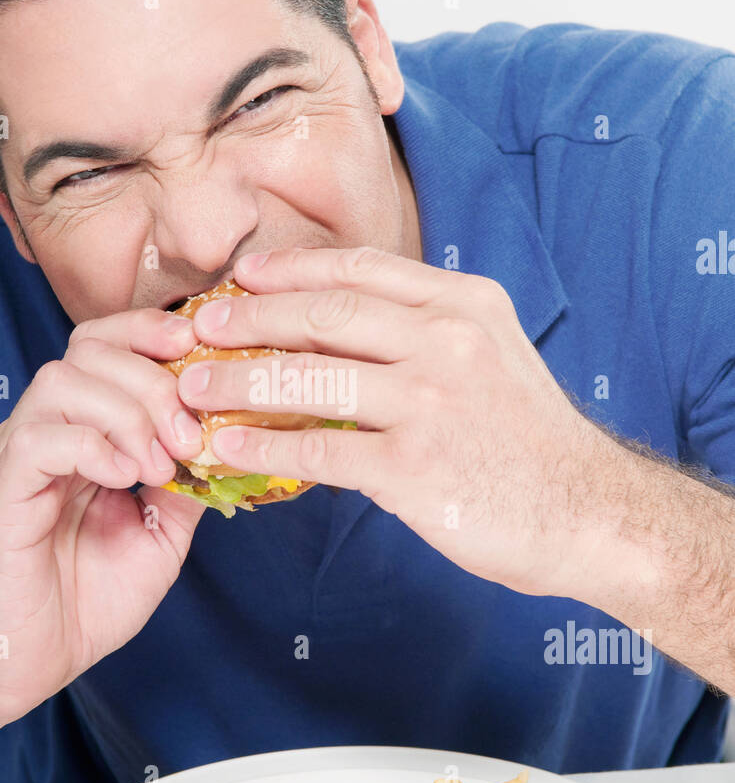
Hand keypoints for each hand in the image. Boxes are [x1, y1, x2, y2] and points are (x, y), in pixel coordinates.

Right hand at [0, 307, 207, 726]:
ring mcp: (17, 457)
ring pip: (62, 381)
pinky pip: (38, 439)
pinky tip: (124, 479)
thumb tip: (225, 441)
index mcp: (79, 431)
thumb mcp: (160, 536)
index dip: (150, 333)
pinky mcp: (0, 492)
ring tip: (158, 465)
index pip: (104, 344)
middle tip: (188, 437)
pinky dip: (92, 448)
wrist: (27, 664)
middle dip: (153, 379)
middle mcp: (44, 431)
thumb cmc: (85, 601)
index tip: (200, 351)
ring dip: (126, 413)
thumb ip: (188, 485)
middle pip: (87, 349)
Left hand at [178, 246, 610, 598]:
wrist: (590, 513)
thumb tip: (341, 329)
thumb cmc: (532, 442)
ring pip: (310, 376)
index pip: (361, 269)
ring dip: (239, 381)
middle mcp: (446, 341)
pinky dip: (264, 446)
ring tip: (193, 389)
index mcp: (463, 305)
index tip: (244, 274)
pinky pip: (318, 449)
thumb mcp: (493, 357)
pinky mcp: (415, 466)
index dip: (292, 269)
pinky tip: (228, 449)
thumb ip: (427, 334)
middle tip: (199, 327)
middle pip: (324, 313)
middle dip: (251, 317)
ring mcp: (430, 402)